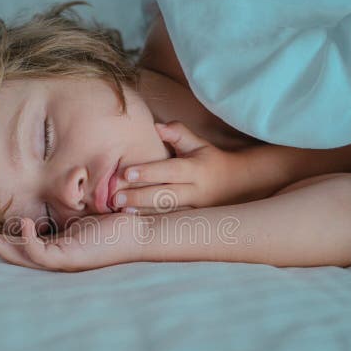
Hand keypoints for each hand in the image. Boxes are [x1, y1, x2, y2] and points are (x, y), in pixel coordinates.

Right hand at [0, 213, 149, 271]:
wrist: (142, 229)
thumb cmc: (120, 220)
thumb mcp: (87, 212)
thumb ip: (69, 208)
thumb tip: (60, 192)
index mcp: (62, 246)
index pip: (28, 244)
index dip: (8, 237)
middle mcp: (60, 256)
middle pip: (20, 255)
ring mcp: (65, 260)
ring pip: (25, 258)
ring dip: (3, 247)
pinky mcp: (72, 258)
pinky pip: (42, 252)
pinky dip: (30, 239)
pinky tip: (23, 223)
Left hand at [111, 121, 248, 212]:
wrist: (235, 185)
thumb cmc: (209, 160)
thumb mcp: (198, 144)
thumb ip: (178, 133)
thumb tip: (157, 126)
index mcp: (196, 170)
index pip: (171, 171)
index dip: (150, 171)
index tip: (127, 173)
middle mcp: (195, 191)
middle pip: (165, 196)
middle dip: (139, 197)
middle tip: (115, 198)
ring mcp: (194, 210)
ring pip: (166, 213)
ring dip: (142, 213)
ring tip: (119, 211)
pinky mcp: (190, 221)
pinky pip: (169, 224)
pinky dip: (151, 223)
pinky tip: (132, 224)